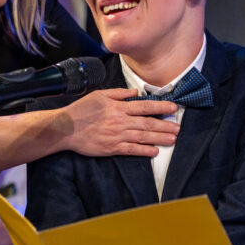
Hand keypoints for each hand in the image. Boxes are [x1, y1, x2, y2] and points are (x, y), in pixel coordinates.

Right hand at [62, 88, 178, 157]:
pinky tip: (155, 151)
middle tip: (179, 128)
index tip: (174, 108)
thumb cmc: (81, 110)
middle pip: (148, 123)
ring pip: (143, 137)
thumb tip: (135, 92)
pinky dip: (144, 151)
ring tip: (173, 139)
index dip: (161, 107)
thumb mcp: (99, 95)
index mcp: (118, 107)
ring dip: (160, 138)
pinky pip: (132, 150)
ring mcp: (117, 135)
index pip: (145, 106)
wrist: (66, 128)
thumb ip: (119, 93)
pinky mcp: (112, 148)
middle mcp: (121, 121)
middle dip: (165, 125)